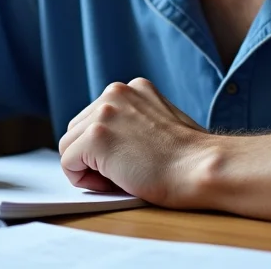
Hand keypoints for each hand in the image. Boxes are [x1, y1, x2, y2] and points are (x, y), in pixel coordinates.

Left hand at [58, 78, 213, 206]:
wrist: (202, 168)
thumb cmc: (189, 158)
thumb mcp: (159, 122)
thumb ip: (132, 121)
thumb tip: (107, 141)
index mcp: (132, 88)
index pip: (95, 117)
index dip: (106, 146)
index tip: (129, 159)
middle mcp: (115, 92)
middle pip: (77, 129)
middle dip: (92, 155)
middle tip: (123, 172)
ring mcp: (104, 112)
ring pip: (69, 146)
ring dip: (88, 167)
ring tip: (121, 176)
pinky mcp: (96, 137)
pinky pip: (68, 163)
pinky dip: (83, 179)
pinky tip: (114, 181)